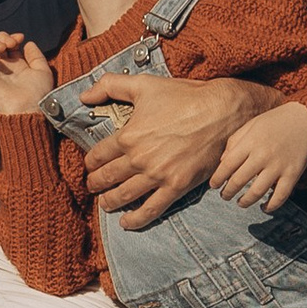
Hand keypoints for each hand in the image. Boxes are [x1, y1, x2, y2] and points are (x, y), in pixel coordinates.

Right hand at [0, 31, 55, 118]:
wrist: (28, 108)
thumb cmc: (38, 94)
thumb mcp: (42, 71)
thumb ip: (36, 56)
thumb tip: (28, 43)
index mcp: (16, 65)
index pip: (8, 44)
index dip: (12, 37)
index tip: (20, 37)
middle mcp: (3, 66)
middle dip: (2, 36)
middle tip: (12, 43)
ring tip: (3, 47)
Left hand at [80, 75, 270, 228]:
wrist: (222, 112)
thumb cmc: (185, 96)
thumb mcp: (144, 84)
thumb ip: (110, 85)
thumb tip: (85, 95)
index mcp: (129, 135)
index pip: (98, 155)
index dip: (90, 162)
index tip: (91, 165)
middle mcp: (140, 159)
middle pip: (107, 178)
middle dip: (95, 184)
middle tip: (93, 185)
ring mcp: (158, 175)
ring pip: (124, 196)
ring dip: (110, 202)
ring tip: (106, 204)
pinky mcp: (177, 186)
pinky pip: (152, 209)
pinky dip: (136, 219)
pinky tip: (127, 223)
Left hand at [208, 96, 306, 211]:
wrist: (306, 119)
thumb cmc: (274, 122)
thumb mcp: (251, 125)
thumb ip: (234, 142)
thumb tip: (222, 163)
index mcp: (251, 142)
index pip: (228, 165)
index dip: (218, 178)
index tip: (214, 185)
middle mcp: (263, 155)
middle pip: (239, 180)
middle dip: (228, 192)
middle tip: (225, 196)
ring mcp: (279, 166)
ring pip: (257, 192)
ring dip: (245, 201)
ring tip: (240, 202)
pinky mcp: (293, 174)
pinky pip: (280, 196)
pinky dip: (271, 206)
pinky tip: (264, 207)